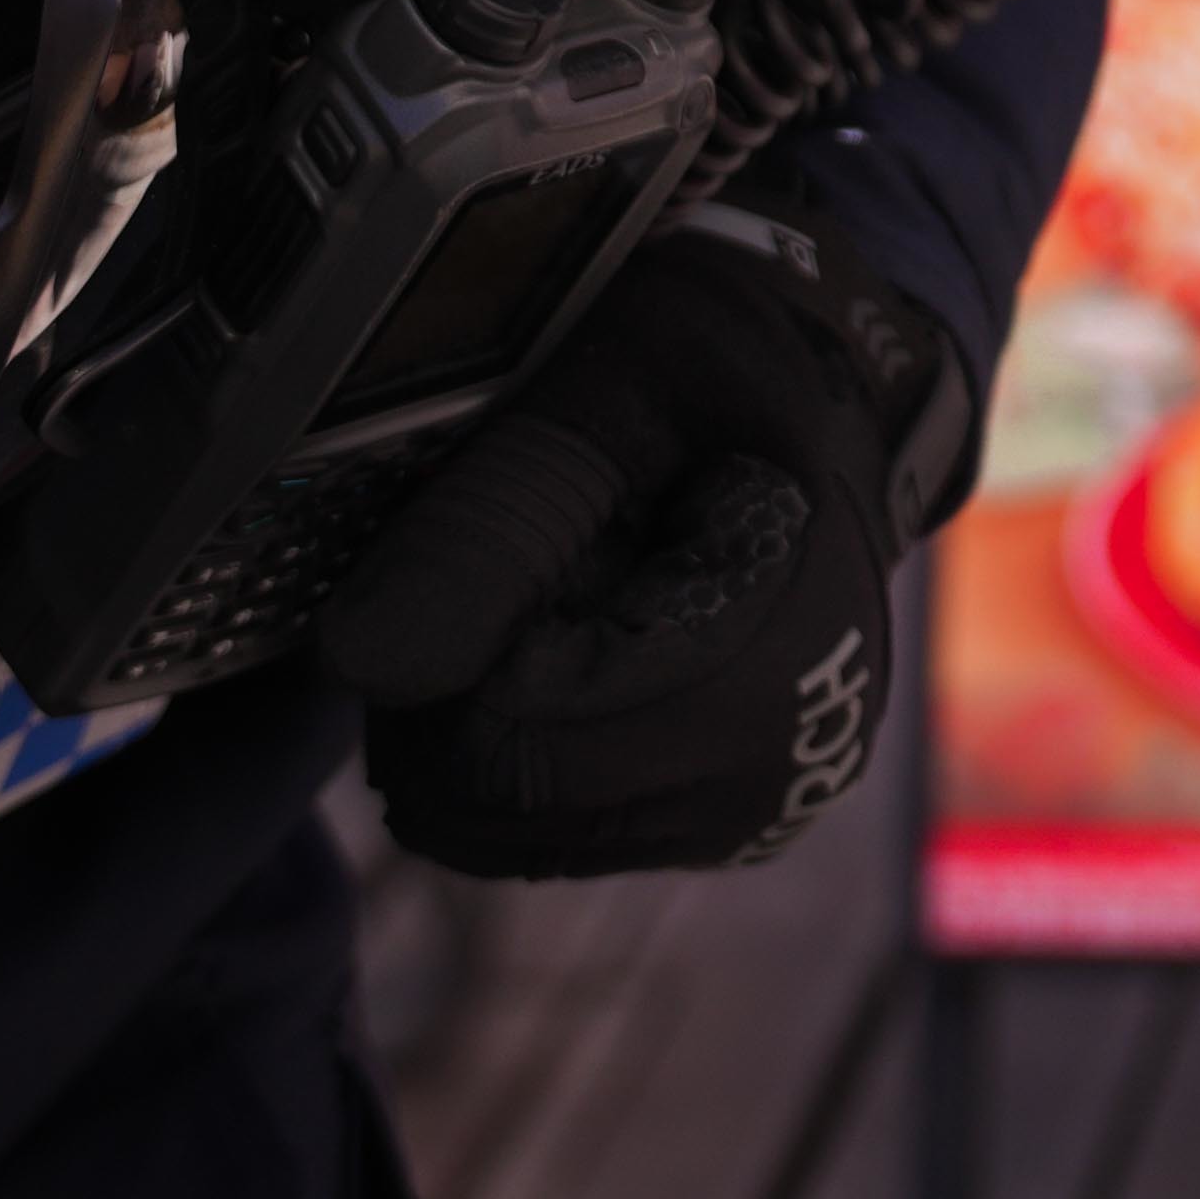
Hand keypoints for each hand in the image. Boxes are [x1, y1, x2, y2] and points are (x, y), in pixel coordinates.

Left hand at [328, 207, 970, 877]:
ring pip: (506, 833)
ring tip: (526, 594)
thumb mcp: (609, 390)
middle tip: (479, 560)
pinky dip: (514, 746)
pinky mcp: (713, 819)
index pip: (512, 755)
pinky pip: (548, 831)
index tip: (473, 542)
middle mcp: (769, 770)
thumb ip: (489, 525)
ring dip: (469, 722)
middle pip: (499, 807)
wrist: (839, 385)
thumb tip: (359, 664)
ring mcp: (745, 809)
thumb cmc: (724, 365)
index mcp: (767, 670)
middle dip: (442, 694)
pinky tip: (554, 644)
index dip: (442, 653)